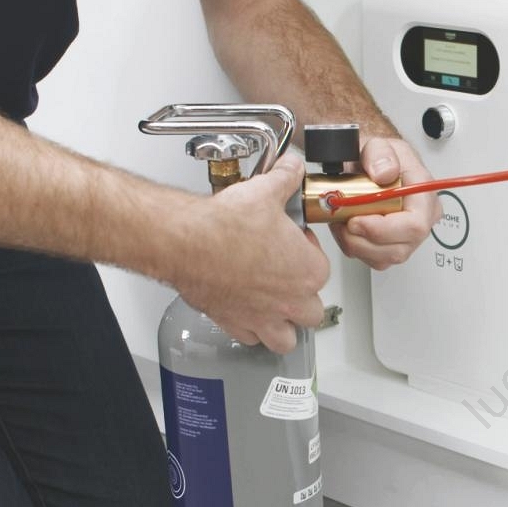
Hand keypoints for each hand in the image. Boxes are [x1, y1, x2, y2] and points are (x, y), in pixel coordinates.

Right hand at [169, 155, 328, 352]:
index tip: (292, 243)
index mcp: (308, 272)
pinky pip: (251, 338)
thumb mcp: (266, 191)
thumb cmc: (225, 224)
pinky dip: (250, 329)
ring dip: (284, 326)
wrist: (186, 241)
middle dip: (302, 296)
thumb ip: (286, 178)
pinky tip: (243, 310)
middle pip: (311, 310)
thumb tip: (292, 168)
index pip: (322, 268)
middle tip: (285, 276)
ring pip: (287, 337)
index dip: (306, 253)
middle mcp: (290, 301)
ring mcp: (263, 317)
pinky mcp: (234, 323)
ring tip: (273, 306)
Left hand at [329, 137, 437, 269]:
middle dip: (362, 240)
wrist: (373, 165)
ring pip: (383, 258)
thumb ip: (380, 154)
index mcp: (424, 196)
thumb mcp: (379, 145)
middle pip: (397, 248)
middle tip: (342, 221)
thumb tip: (384, 173)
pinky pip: (374, 260)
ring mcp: (408, 238)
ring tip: (342, 222)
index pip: (414, 226)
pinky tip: (348, 229)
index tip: (356, 220)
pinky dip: (355, 248)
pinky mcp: (392, 247)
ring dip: (355, 244)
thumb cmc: (381, 158)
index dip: (382, 229)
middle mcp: (421, 221)